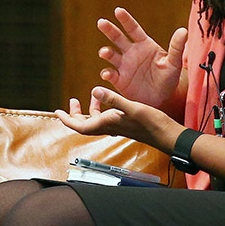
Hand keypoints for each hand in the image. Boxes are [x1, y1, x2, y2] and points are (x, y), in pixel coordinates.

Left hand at [55, 86, 172, 148]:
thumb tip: (94, 90)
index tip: (57, 112)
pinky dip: (103, 108)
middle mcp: (110, 127)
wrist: (167, 134)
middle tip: (71, 101)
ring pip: (97, 120)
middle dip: (75, 114)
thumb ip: (113, 99)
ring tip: (90, 96)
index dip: (67, 120)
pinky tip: (109, 100)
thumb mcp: (131, 107)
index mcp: (108, 124)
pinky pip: (107, 118)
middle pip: (85, 124)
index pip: (80, 127)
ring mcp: (118, 126)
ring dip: (90, 110)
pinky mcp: (125, 124)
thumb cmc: (151, 123)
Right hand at [96, 8, 185, 109]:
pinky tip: (108, 74)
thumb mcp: (174, 63)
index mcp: (144, 44)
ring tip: (105, 53)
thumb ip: (176, 47)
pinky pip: (110, 74)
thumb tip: (183, 30)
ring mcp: (123, 65)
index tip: (118, 11)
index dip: (126, 20)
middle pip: (117, 38)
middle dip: (109, 30)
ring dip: (106, 52)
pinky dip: (106, 73)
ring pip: (110, 54)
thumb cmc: (169, 78)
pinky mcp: (119, 79)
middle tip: (101, 22)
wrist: (162, 99)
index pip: (133, 29)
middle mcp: (131, 52)